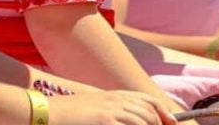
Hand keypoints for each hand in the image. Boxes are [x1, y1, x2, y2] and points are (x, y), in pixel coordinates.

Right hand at [50, 91, 182, 124]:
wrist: (46, 113)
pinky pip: (133, 124)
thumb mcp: (94, 111)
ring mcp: (111, 109)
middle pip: (150, 111)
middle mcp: (115, 99)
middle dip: (162, 124)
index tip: (172, 124)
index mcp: (113, 96)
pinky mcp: (105, 118)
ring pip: (145, 119)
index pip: (147, 100)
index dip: (163, 112)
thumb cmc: (67, 116)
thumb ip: (111, 115)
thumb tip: (126, 118)